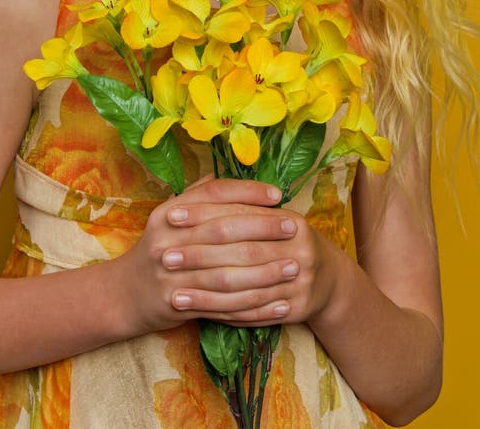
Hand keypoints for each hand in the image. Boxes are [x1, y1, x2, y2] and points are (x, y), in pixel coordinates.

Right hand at [120, 178, 308, 333]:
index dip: (247, 192)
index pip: (214, 195)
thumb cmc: (159, 248)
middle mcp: (168, 239)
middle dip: (263, 228)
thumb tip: (223, 173)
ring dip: (264, 271)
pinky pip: (223, 305)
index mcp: (169, 212)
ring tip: (294, 267)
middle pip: (223, 230)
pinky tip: (278, 305)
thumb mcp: (169, 216)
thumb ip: (196, 196)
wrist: (125, 293)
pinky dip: (253, 306)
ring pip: (226, 271)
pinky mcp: (178, 303)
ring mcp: (171, 273)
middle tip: (295, 228)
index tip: (278, 195)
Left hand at [166, 199, 340, 327]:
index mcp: (291, 220)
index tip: (171, 216)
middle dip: (200, 254)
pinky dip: (223, 313)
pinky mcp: (298, 307)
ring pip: (244, 286)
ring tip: (172, 292)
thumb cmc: (286, 242)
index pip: (240, 213)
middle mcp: (300, 248)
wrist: (327, 281)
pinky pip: (253, 313)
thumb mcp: (271, 217)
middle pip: (241, 250)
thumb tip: (204, 179)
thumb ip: (240, 201)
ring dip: (206, 291)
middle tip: (166, 257)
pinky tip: (197, 314)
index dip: (205, 214)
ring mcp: (302, 280)